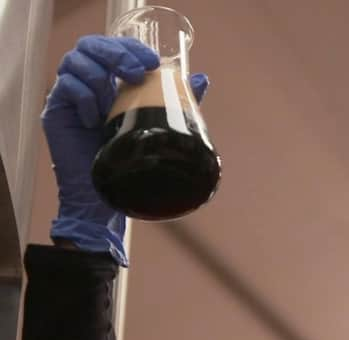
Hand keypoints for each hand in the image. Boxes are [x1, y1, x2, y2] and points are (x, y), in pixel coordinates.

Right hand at [43, 35, 208, 264]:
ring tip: (113, 102)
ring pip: (75, 61)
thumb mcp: (157, 125)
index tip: (152, 62)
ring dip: (99, 76)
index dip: (130, 47)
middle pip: (91, 45)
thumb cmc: (132, 159)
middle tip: (137, 72)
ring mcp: (71, 95)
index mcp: (110, 80)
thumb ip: (176, 101)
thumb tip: (201, 79)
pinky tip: (95, 118)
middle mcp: (89, 82)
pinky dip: (83, 97)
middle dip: (116, 53)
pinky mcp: (56, 111)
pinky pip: (65, 87)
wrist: (106, 196)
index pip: (113, 46)